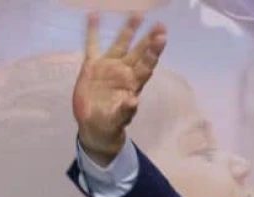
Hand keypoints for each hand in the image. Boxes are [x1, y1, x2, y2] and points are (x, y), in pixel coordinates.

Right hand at [72, 13, 167, 163]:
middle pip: (139, 52)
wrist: (94, 124)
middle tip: (160, 26)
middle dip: (149, 40)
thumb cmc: (110, 123)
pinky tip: (94, 15)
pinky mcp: (93, 65)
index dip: (153, 53)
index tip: (161, 39)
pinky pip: (92, 45)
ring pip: (121, 44)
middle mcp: (124, 71)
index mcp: (132, 84)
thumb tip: (133, 101)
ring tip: (137, 14)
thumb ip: (125, 110)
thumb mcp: (117, 120)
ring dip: (128, 30)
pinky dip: (93, 31)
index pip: (146, 65)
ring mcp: (109, 66)